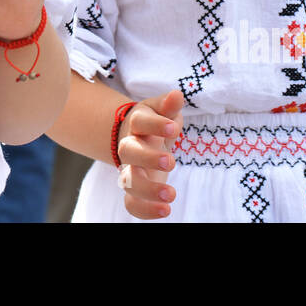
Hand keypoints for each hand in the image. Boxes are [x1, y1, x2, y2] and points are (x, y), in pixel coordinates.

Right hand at [116, 89, 183, 219]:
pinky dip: (144, 210)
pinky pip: (131, 203)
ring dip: (147, 190)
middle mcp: (129, 146)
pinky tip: (165, 211)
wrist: (138, 138)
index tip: (174, 129)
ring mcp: (130, 169)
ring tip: (170, 195)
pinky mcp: (134, 188)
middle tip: (171, 162)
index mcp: (137, 124)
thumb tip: (177, 95)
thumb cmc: (155, 123)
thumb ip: (168, 106)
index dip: (156, 125)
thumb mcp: (161, 111)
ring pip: (128, 181)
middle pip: (129, 151)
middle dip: (148, 158)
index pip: (140, 122)